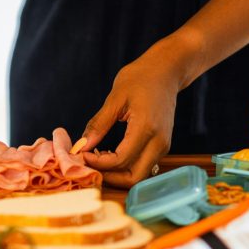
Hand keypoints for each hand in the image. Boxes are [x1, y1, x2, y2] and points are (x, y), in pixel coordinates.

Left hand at [80, 44, 179, 187]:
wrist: (166, 71)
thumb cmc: (141, 78)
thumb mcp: (115, 98)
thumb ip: (99, 124)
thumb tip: (81, 146)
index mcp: (147, 128)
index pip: (120, 160)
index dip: (98, 163)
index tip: (82, 153)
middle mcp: (159, 142)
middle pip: (133, 177)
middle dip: (109, 176)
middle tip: (89, 163)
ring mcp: (163, 146)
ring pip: (139, 174)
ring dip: (117, 172)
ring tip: (97, 156)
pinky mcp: (162, 145)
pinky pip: (143, 165)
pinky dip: (125, 166)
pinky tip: (109, 153)